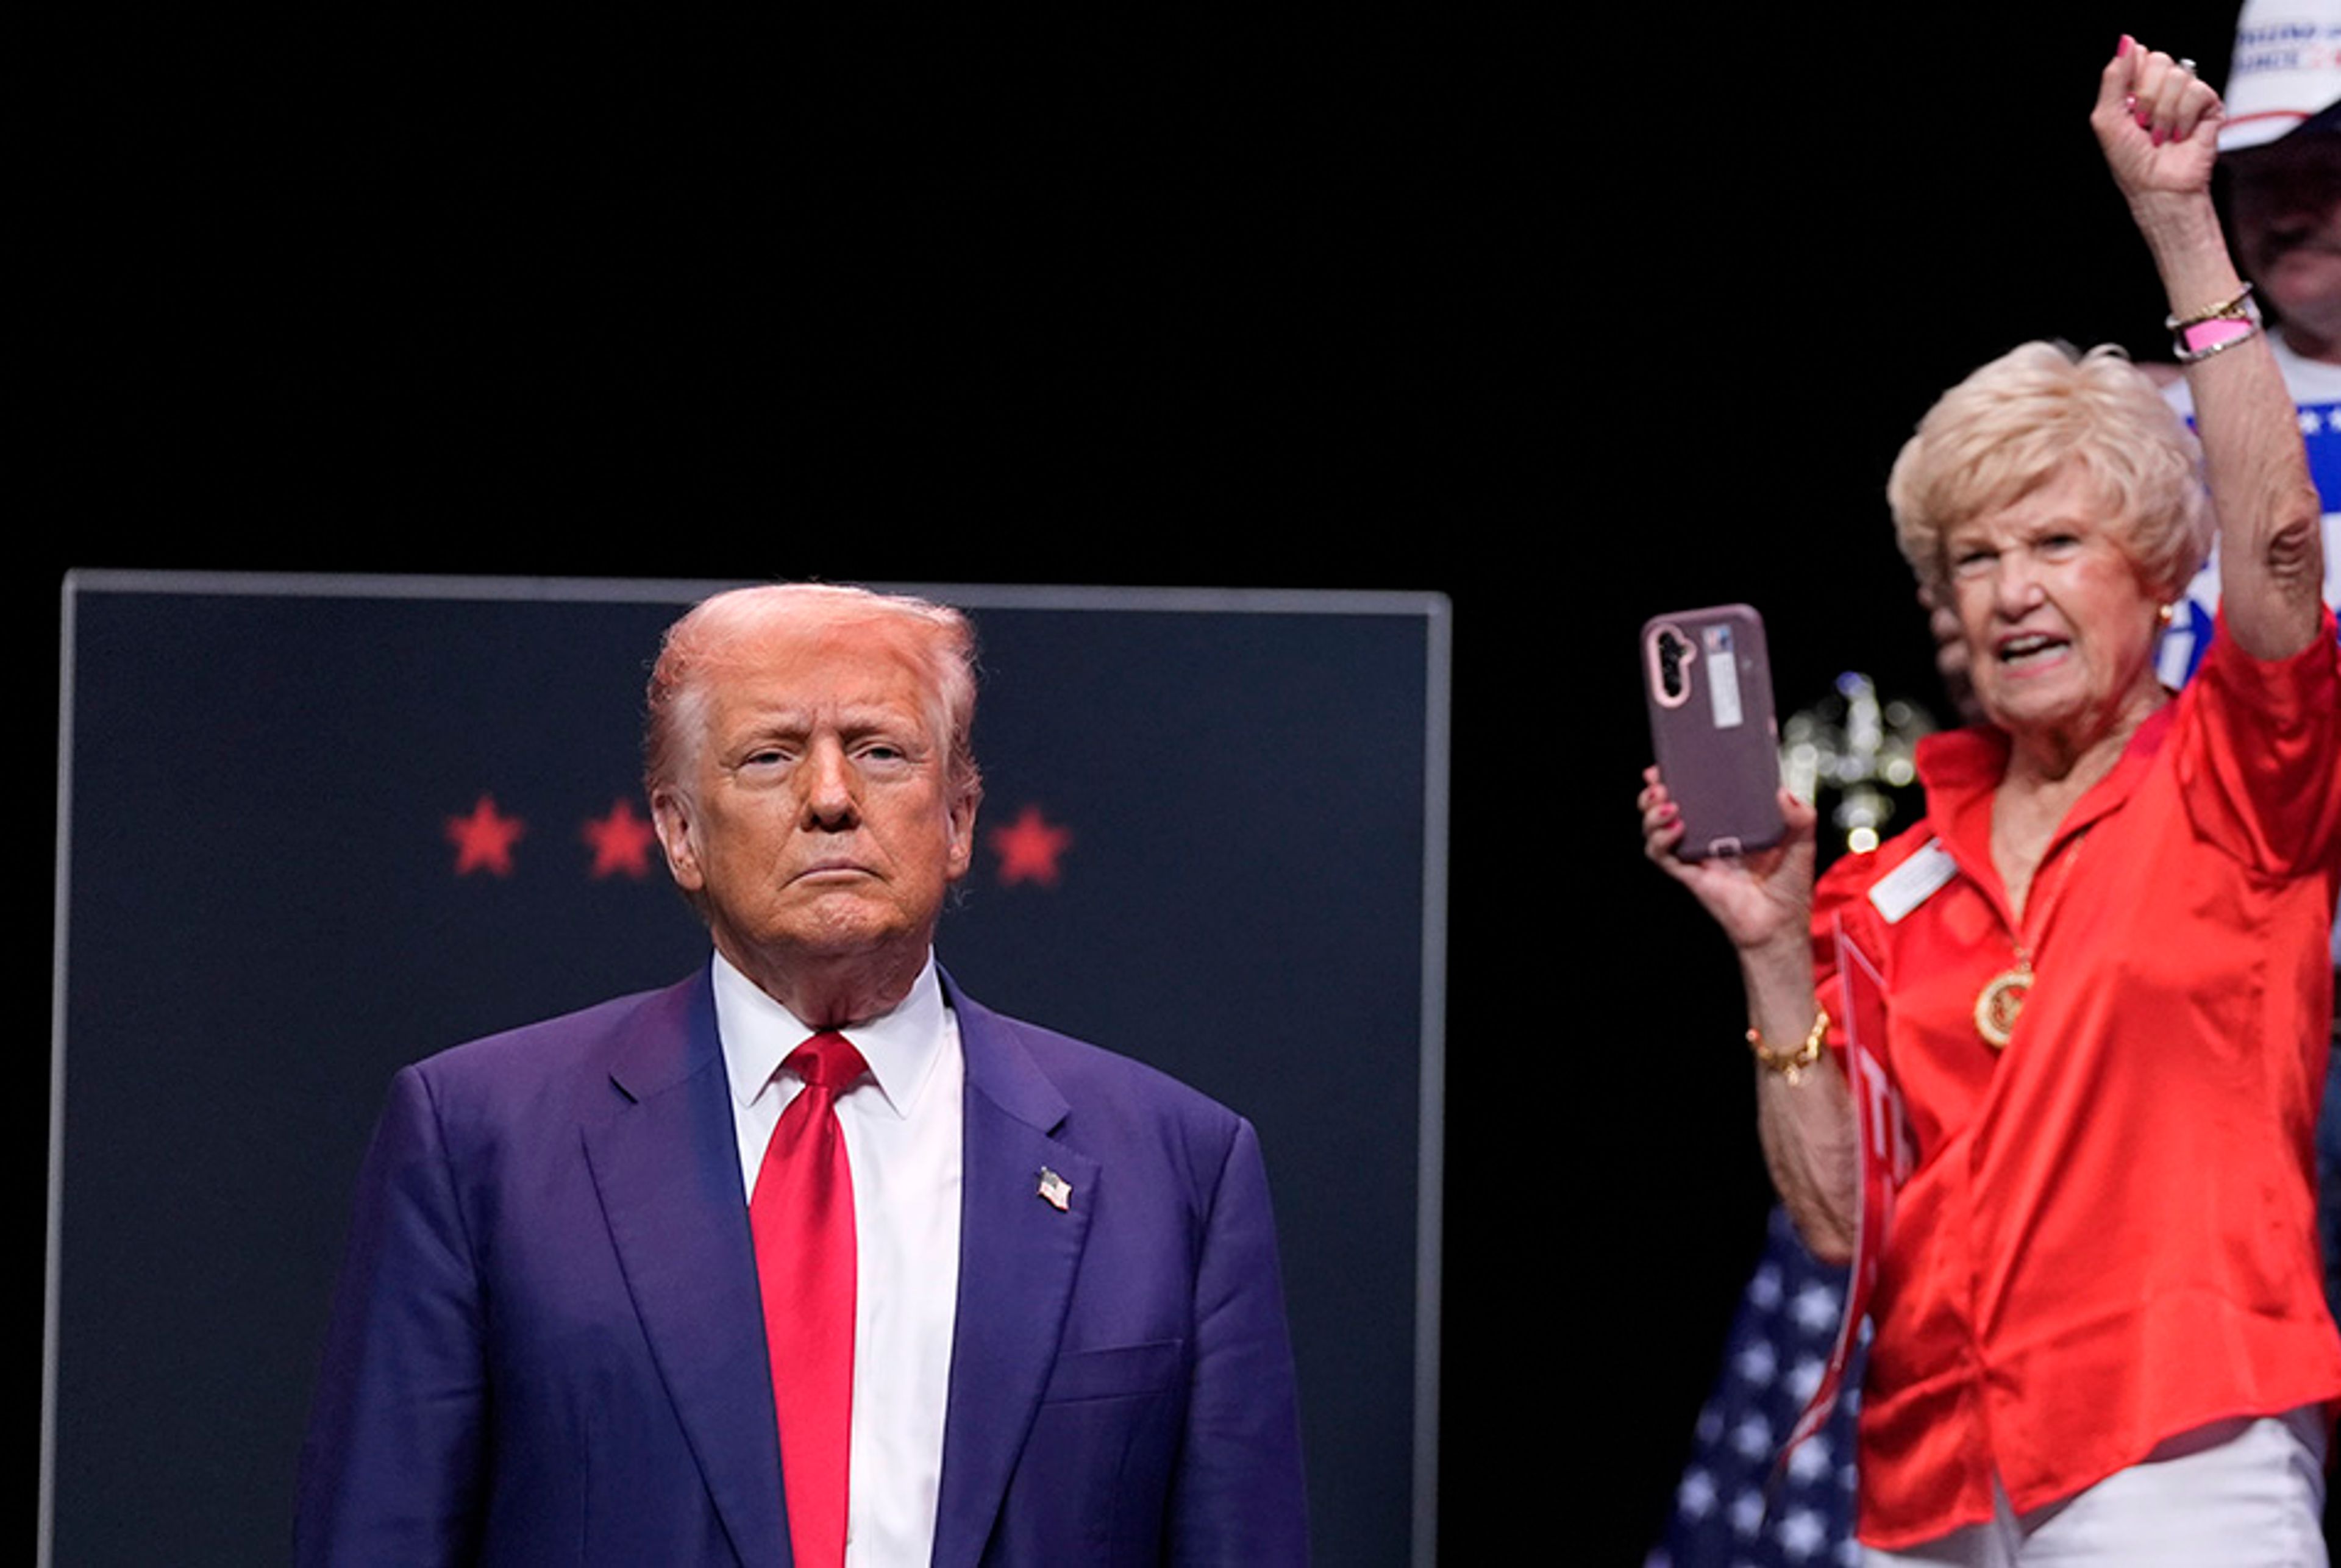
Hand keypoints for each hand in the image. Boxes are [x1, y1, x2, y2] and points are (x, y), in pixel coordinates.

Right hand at [1639, 766, 1817, 953]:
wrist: (1782, 923)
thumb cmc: (1789, 885)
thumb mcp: (1801, 840)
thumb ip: (1799, 814)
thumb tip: (1782, 792)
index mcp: (1727, 823)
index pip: (1696, 793)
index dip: (1679, 775)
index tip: (1674, 759)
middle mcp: (1705, 836)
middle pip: (1665, 807)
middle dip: (1655, 791)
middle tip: (1659, 779)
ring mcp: (1694, 855)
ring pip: (1655, 829)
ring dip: (1652, 813)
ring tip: (1667, 802)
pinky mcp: (1689, 875)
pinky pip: (1663, 856)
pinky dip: (1661, 840)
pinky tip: (1677, 828)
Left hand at [2092, 36, 2221, 205]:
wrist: (2157, 187)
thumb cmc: (2130, 161)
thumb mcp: (2107, 118)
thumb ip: (2113, 79)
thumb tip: (2127, 42)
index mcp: (2137, 88)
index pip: (2139, 56)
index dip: (2133, 78)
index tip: (2129, 106)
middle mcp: (2162, 88)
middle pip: (2158, 60)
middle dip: (2146, 97)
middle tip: (2143, 124)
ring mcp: (2186, 95)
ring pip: (2178, 76)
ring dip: (2163, 113)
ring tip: (2160, 135)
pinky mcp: (2209, 105)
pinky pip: (2197, 90)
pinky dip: (2183, 117)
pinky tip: (2179, 135)